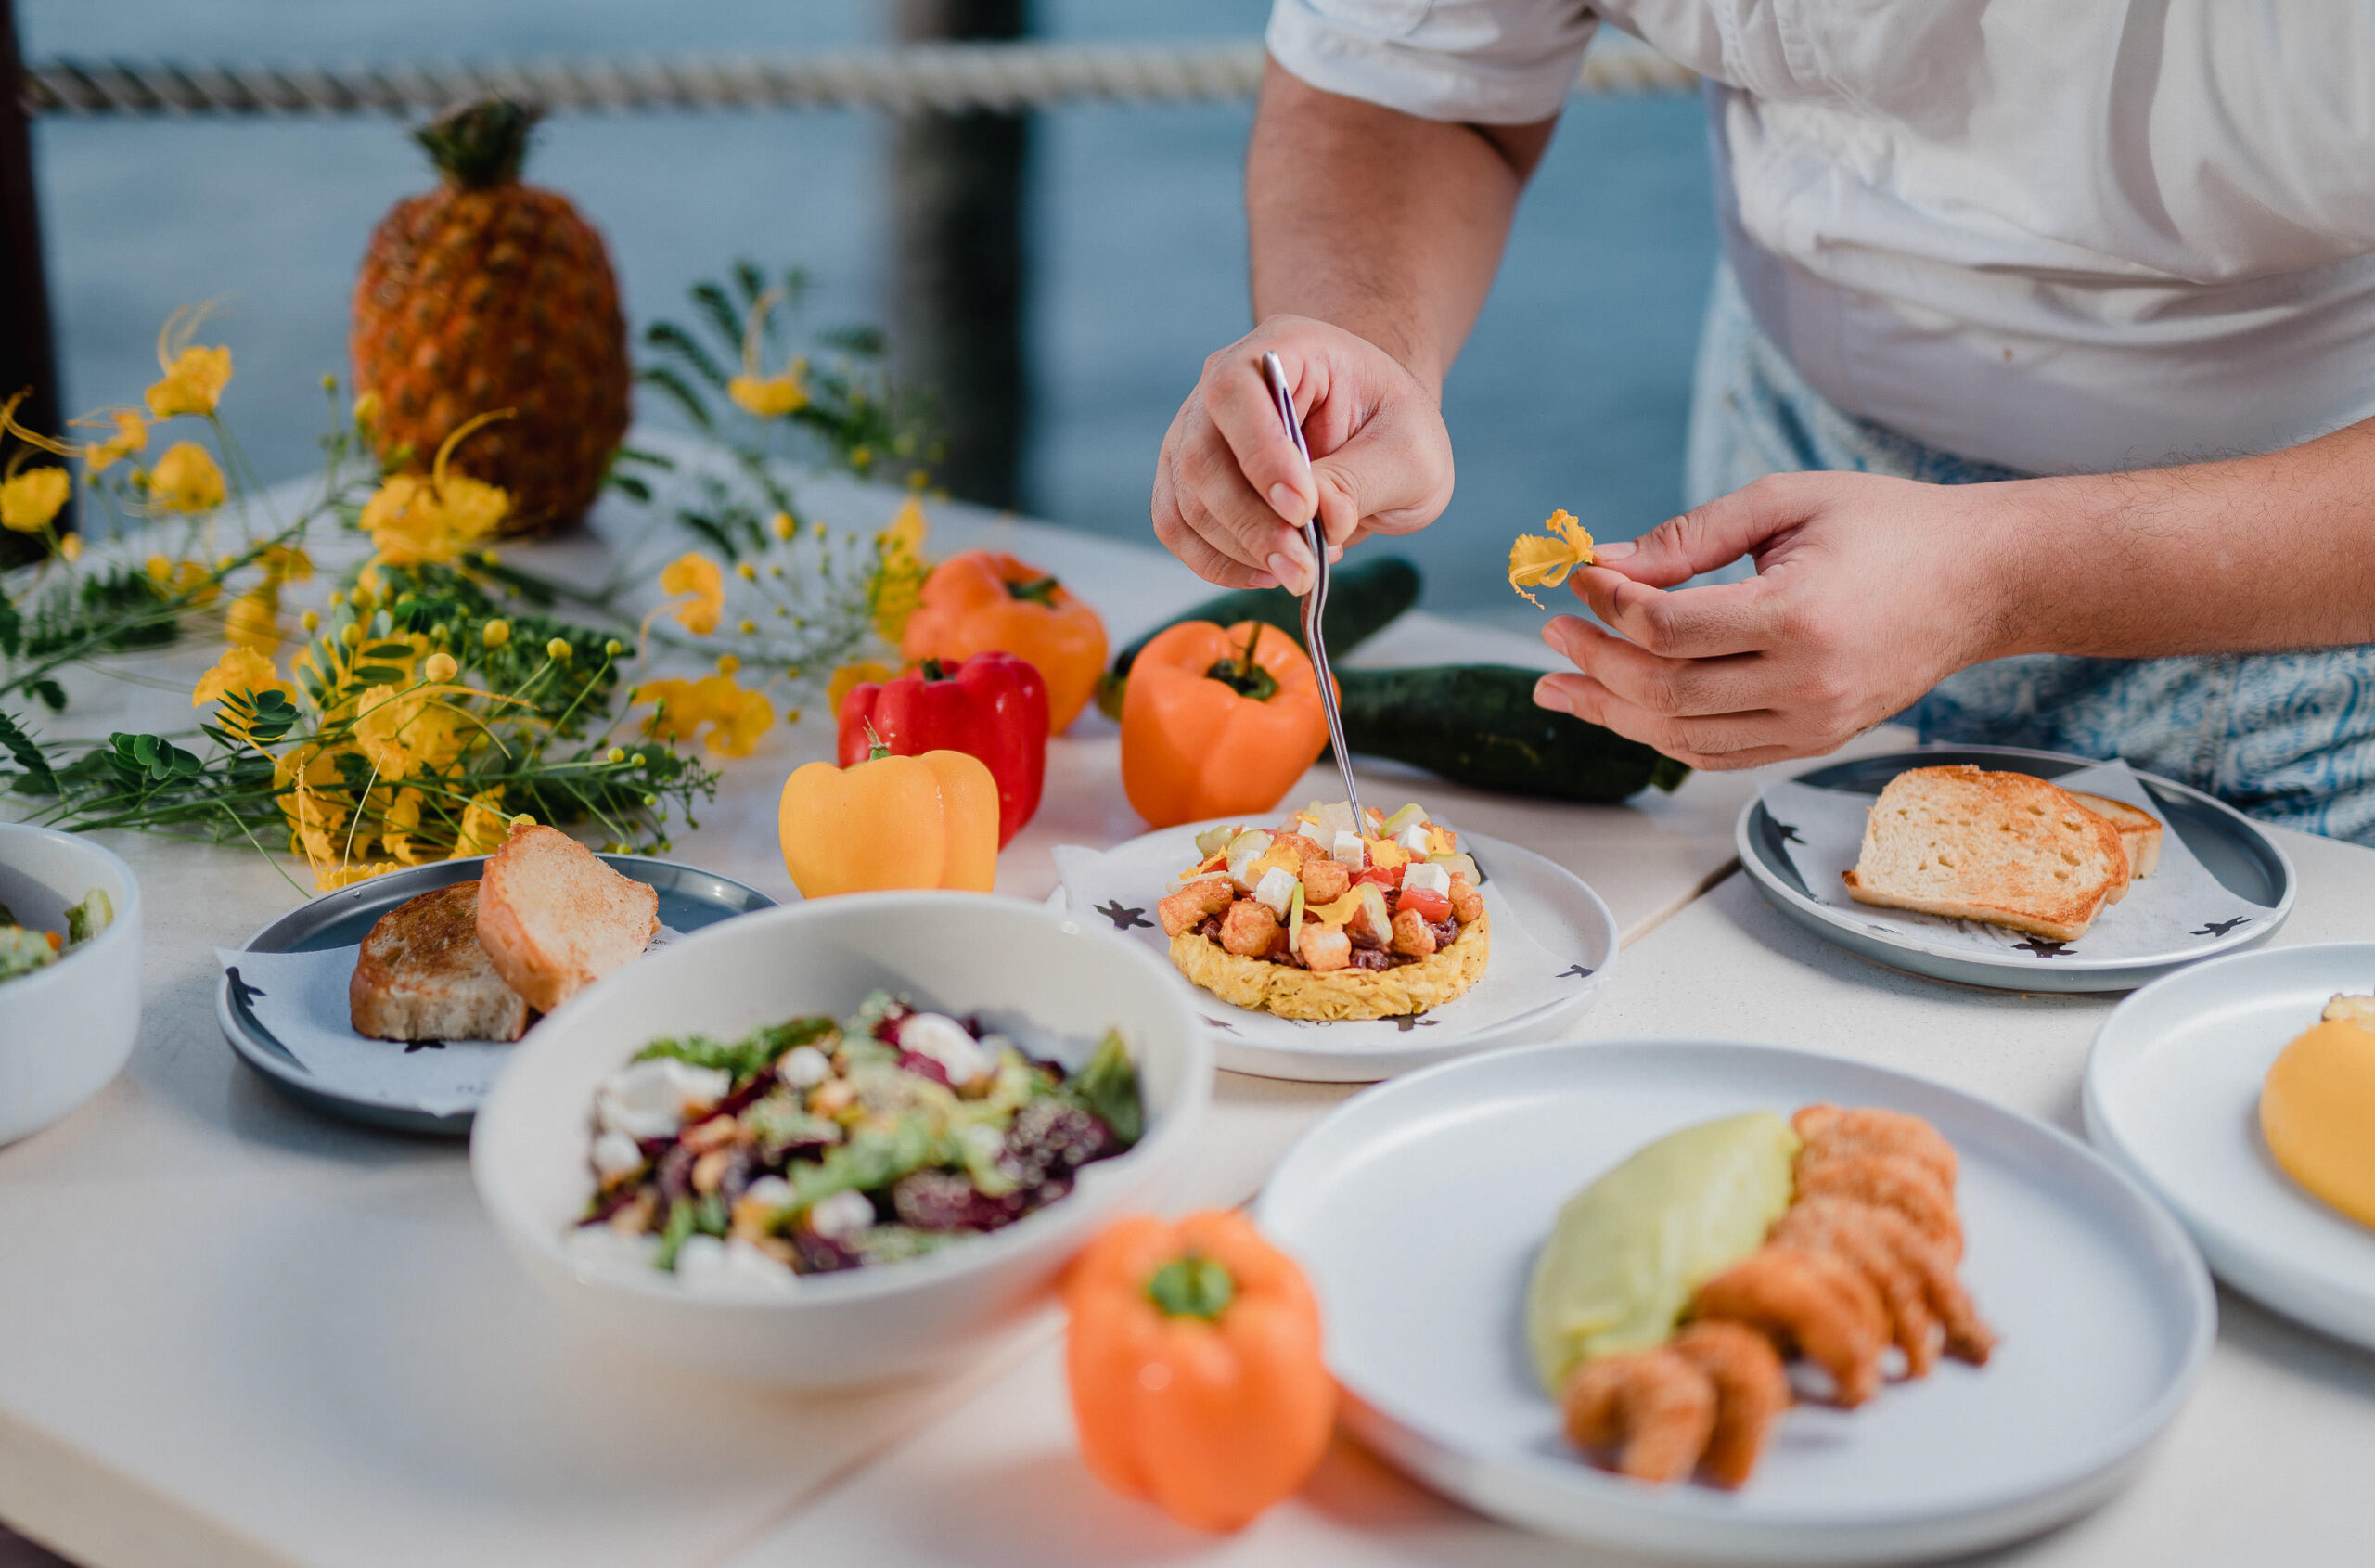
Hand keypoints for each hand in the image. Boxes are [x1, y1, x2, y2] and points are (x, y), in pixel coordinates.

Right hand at [1151, 315, 1453, 593]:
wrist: (1376, 438)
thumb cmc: (1393, 429)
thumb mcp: (1411, 452)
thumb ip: (1362, 480)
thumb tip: (1323, 517)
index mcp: (1285, 346)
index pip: (1237, 390)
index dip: (1261, 454)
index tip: (1303, 510)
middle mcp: (1223, 380)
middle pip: (1202, 457)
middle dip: (1252, 523)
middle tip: (1303, 567)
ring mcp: (1198, 430)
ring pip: (1188, 502)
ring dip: (1241, 550)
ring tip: (1302, 568)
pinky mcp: (1190, 480)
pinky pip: (1179, 529)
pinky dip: (1219, 563)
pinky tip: (1267, 572)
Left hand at [1533, 471, 2020, 769]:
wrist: (1982, 579)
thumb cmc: (1885, 524)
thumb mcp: (1785, 502)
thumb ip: (1689, 537)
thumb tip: (1603, 563)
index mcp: (1799, 616)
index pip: (1667, 628)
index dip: (1606, 603)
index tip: (1579, 573)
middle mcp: (1806, 684)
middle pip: (1662, 691)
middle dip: (1592, 662)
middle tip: (1550, 633)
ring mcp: (1813, 724)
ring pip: (1680, 736)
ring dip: (1610, 710)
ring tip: (1559, 684)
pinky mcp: (1815, 742)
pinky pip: (1716, 754)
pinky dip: (1660, 734)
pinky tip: (1621, 707)